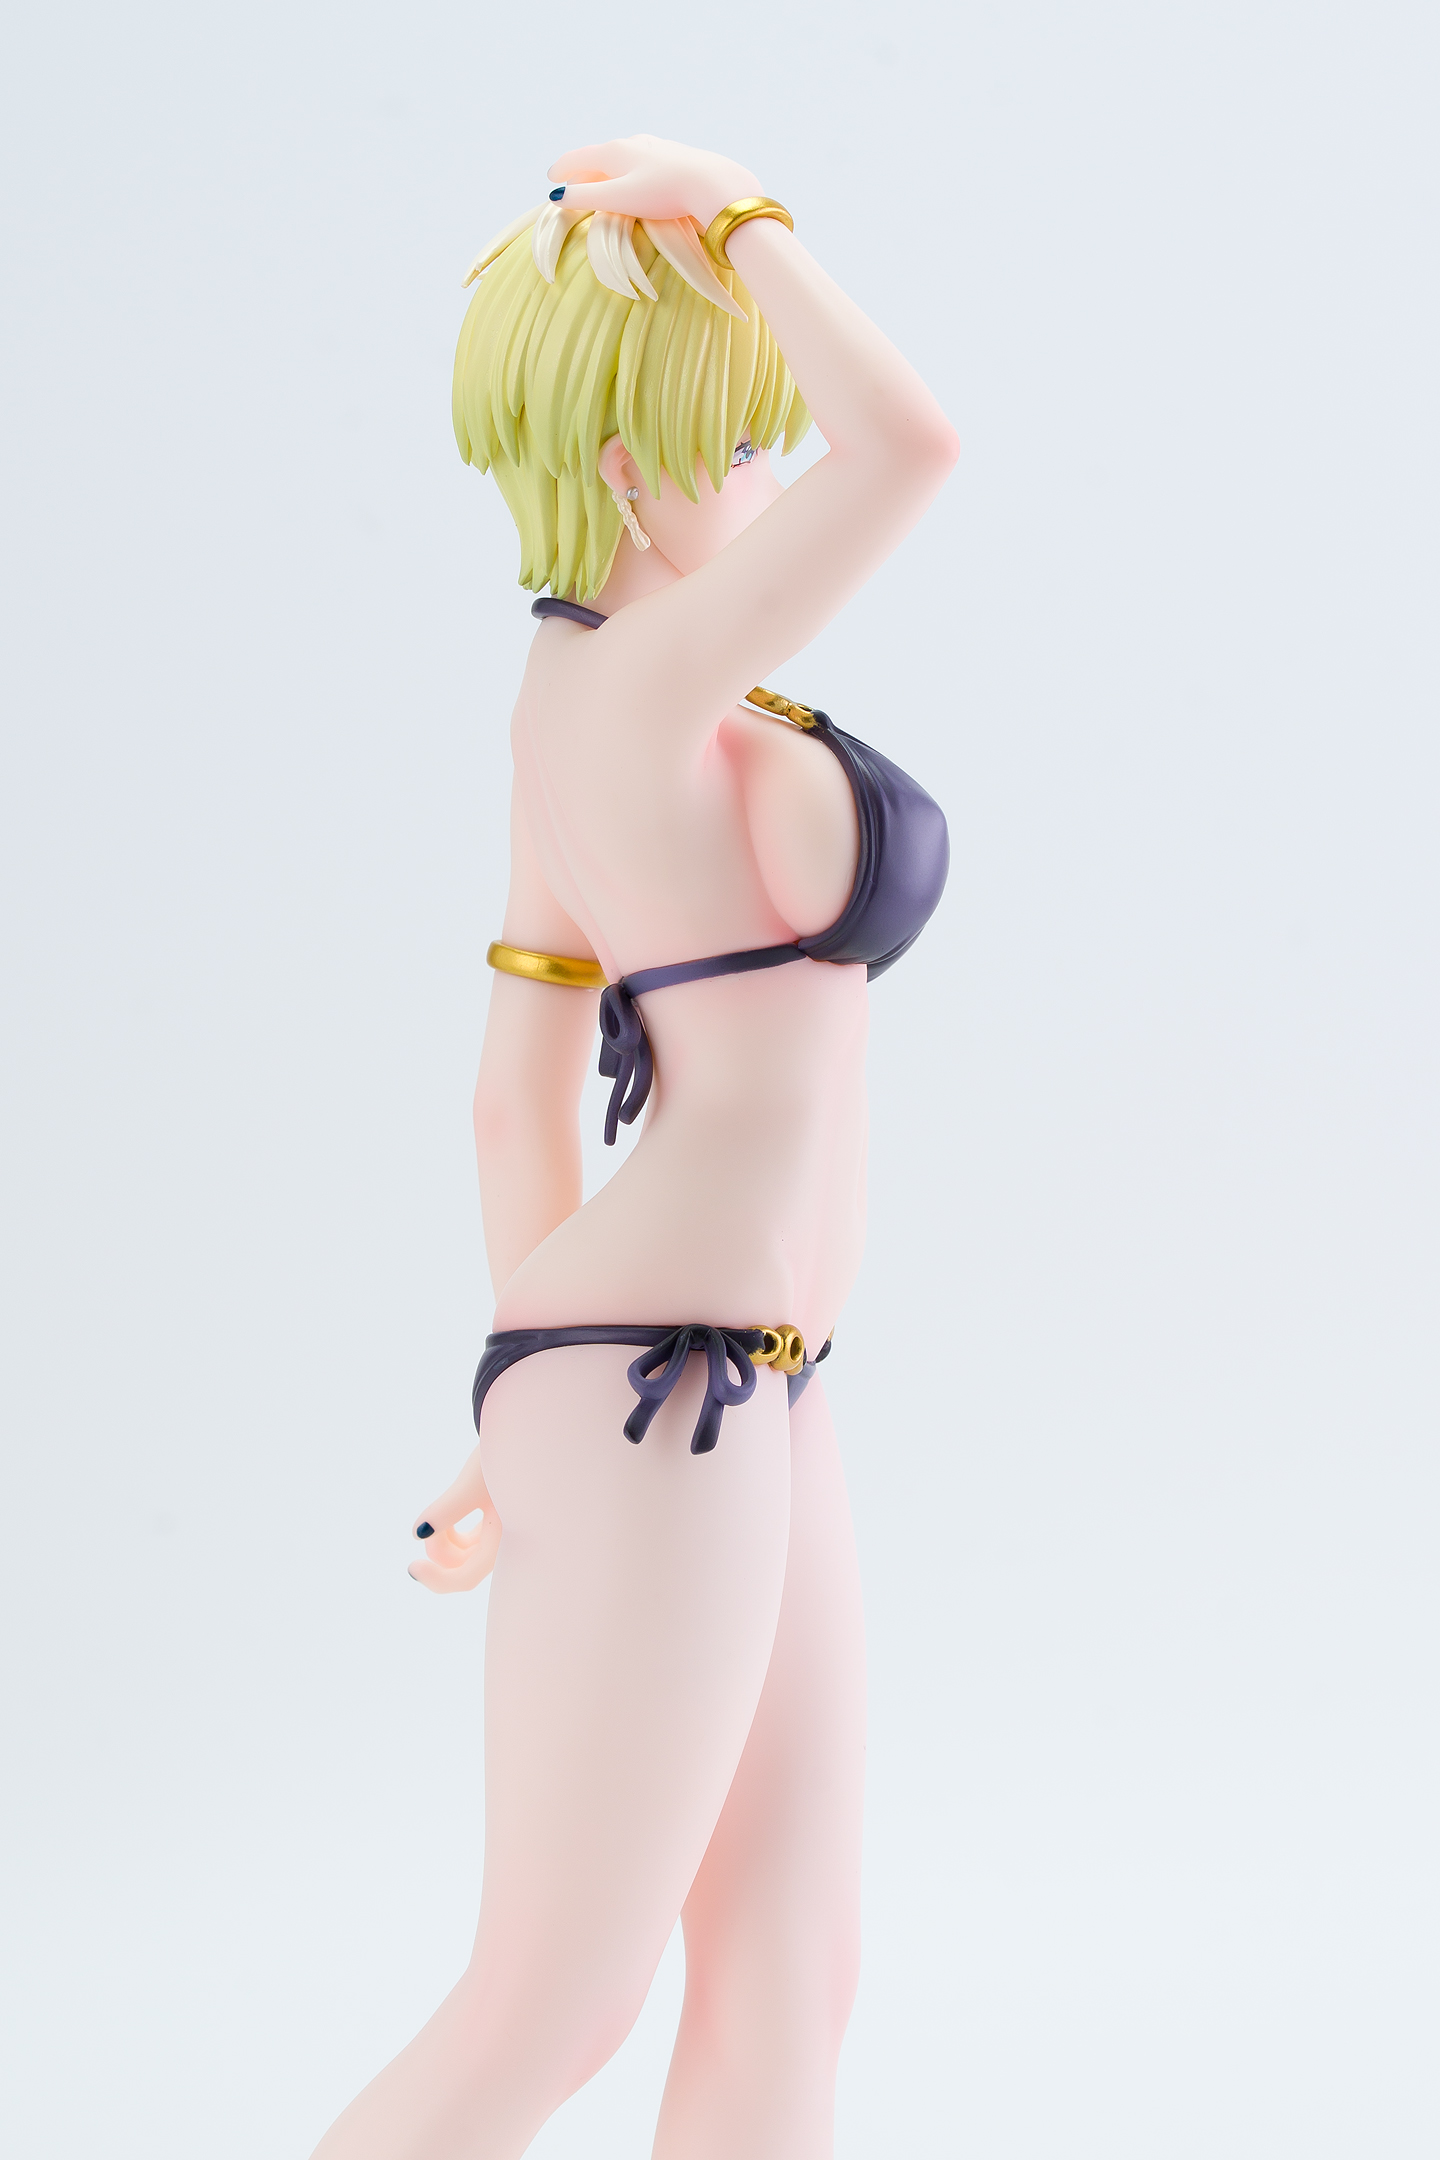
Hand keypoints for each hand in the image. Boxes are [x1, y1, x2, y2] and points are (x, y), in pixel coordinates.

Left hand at [408, 1446, 501, 1593]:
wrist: (528, 1432)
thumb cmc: (506, 1454)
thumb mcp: (471, 1483)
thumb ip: (445, 1511)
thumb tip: (417, 1533)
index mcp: (507, 1538)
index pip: (467, 1578)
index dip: (437, 1580)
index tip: (412, 1566)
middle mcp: (510, 1541)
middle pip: (464, 1568)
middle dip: (439, 1552)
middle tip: (425, 1524)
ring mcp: (504, 1533)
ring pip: (466, 1554)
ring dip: (446, 1541)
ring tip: (437, 1513)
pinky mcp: (499, 1521)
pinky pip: (472, 1540)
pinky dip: (454, 1532)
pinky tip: (448, 1512)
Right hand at [547, 134, 760, 230]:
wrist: (710, 184)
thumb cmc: (663, 193)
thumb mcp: (618, 199)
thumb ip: (587, 199)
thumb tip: (558, 198)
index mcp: (615, 151)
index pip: (580, 157)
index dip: (563, 169)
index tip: (550, 177)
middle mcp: (633, 143)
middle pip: (599, 156)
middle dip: (584, 170)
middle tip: (572, 185)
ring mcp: (655, 147)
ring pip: (622, 157)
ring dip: (607, 169)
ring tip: (602, 180)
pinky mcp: (673, 156)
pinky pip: (641, 161)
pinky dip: (628, 170)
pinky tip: (636, 176)